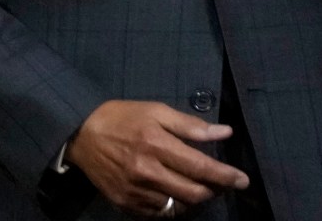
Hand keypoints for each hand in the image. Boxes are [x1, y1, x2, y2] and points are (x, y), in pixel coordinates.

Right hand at [65, 100, 247, 215]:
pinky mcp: (126, 203)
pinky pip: (160, 214)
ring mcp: (135, 191)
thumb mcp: (155, 110)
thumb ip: (190, 124)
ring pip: (179, 207)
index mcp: (155, 144)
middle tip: (218, 183)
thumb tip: (224, 132)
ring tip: (194, 187)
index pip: (201, 167)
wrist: (79, 134)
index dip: (226, 176)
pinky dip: (172, 207)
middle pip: (194, 193)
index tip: (242, 180)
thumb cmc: (122, 118)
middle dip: (213, 190)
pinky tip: (172, 194)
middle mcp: (147, 171)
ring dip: (193, 199)